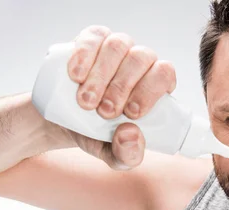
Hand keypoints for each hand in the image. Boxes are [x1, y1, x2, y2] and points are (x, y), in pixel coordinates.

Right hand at [64, 25, 176, 169]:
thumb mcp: (114, 155)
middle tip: (104, 112)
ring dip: (102, 74)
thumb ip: (128, 155)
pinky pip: (94, 36)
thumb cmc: (98, 136)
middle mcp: (140, 62)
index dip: (150, 91)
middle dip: (122, 87)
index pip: (164, 75)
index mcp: (155, 86)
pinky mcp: (92, 40)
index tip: (130, 113)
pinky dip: (85, 54)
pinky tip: (76, 75)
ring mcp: (117, 48)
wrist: (64, 122)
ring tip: (85, 101)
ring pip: (118, 46)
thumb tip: (131, 134)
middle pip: (141, 59)